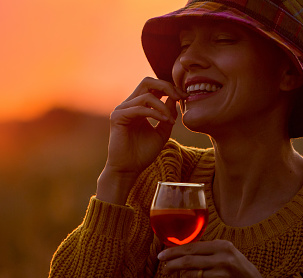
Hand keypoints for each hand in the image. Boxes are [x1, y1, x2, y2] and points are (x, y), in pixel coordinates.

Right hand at [96, 77, 186, 204]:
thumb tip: (175, 98)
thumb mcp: (162, 133)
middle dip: (167, 86)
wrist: (128, 170)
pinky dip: (155, 113)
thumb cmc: (143, 154)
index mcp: (138, 106)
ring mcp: (121, 110)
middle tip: (180, 97)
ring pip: (146, 96)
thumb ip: (167, 115)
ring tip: (171, 121)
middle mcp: (128, 105)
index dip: (170, 88)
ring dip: (163, 107)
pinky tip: (164, 121)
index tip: (185, 97)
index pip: (153, 87)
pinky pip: (139, 108)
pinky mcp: (117, 117)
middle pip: (147, 81)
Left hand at [158, 240, 272, 277]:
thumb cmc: (243, 274)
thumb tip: (183, 251)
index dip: (174, 251)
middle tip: (164, 265)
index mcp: (224, 246)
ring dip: (182, 276)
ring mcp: (220, 275)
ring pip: (189, 274)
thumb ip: (210, 251)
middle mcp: (222, 259)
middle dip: (171, 263)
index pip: (192, 247)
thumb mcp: (230, 255)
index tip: (163, 254)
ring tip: (182, 276)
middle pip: (187, 260)